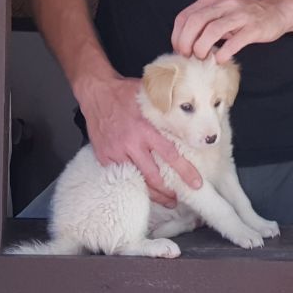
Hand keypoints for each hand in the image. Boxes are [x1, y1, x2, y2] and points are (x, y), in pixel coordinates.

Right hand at [76, 74, 201, 205]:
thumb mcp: (149, 98)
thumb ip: (166, 111)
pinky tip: (143, 189)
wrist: (96, 92)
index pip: (169, 155)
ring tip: (164, 200)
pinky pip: (120, 176)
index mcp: (145, 129)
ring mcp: (115, 152)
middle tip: (177, 200)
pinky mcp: (104, 156)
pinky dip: (133, 184)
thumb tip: (188, 118)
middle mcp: (131, 143)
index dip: (184, 171)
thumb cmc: (124, 93)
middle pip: (153, 176)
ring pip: (137, 180)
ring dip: (152, 193)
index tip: (196, 183)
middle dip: (167, 192)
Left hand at [171, 0, 292, 60]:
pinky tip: (220, 59)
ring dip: (202, 47)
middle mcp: (225, 4)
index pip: (186, 16)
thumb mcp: (222, 11)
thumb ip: (205, 21)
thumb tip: (185, 43)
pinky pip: (235, 41)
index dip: (178, 35)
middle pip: (196, 21)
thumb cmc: (245, 14)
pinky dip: (223, 52)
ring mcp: (240, 15)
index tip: (179, 49)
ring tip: (202, 57)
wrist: (278, 9)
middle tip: (188, 55)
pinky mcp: (254, 28)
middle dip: (186, 41)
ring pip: (213, 30)